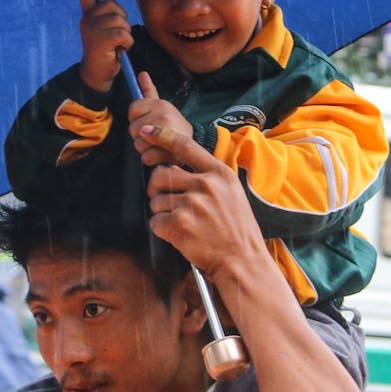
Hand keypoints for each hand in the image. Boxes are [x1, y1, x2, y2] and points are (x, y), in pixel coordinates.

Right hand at [75, 0, 131, 93]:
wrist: (98, 73)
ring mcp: (91, 29)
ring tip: (117, 44)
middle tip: (117, 35)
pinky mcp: (100, 39)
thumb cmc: (104, 50)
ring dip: (125, 33)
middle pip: (112, 6)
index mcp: (87, 15)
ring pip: (120, 21)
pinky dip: (127, 43)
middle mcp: (86, 19)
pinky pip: (124, 33)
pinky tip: (120, 49)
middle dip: (122, 19)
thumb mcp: (104, 26)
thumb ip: (106, 10)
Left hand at [128, 72, 192, 166]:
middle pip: (133, 128)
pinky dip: (150, 158)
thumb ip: (149, 91)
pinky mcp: (167, 152)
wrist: (193, 146)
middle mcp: (164, 117)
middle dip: (139, 134)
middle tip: (154, 135)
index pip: (133, 109)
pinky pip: (145, 157)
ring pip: (137, 143)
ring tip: (158, 144)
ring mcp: (166, 135)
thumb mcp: (162, 107)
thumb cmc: (173, 127)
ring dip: (145, 147)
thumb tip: (142, 73)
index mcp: (161, 105)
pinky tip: (159, 154)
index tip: (146, 120)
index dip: (136, 117)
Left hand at [143, 126, 267, 281]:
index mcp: (219, 173)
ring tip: (183, 223)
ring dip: (162, 212)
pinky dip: (163, 230)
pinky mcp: (180, 224)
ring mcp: (192, 204)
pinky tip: (180, 235)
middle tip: (165, 200)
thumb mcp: (231, 194)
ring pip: (156, 200)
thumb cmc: (236, 230)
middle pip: (161, 174)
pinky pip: (156, 221)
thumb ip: (207, 178)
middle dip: (157, 188)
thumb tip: (175, 170)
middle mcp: (206, 184)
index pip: (185, 145)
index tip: (147, 131)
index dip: (162, 136)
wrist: (243, 261)